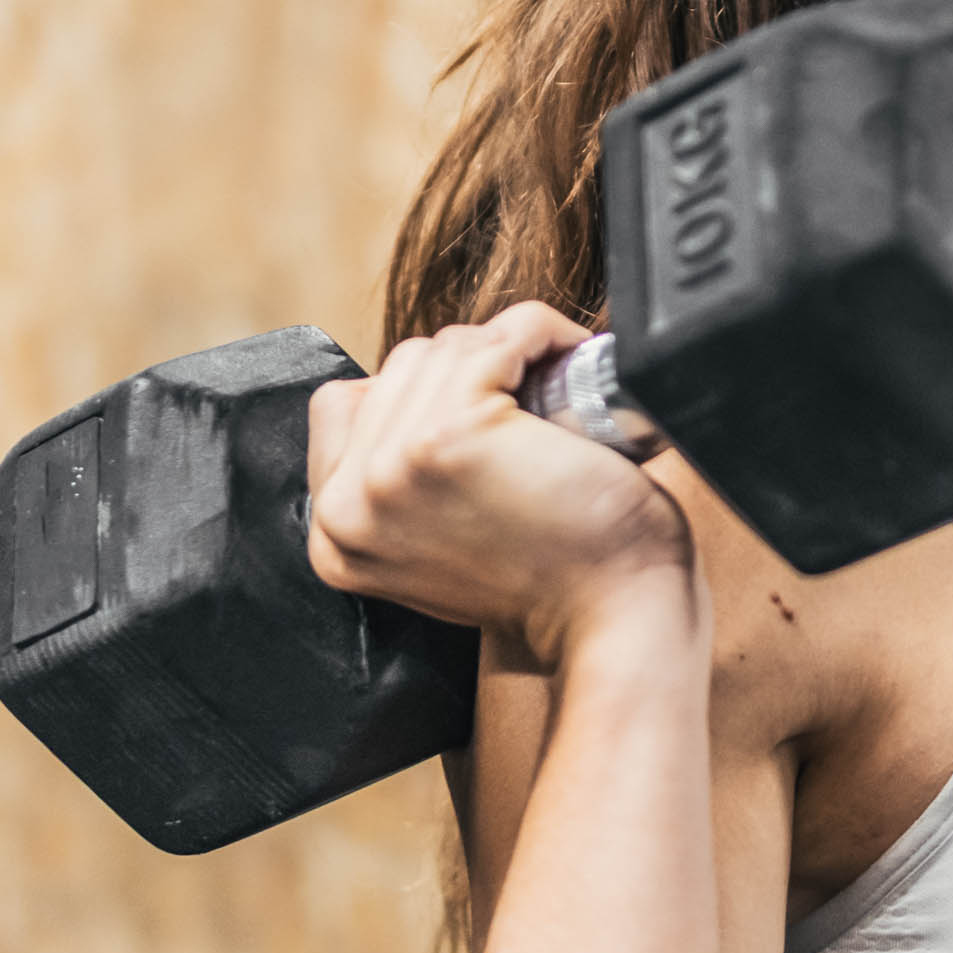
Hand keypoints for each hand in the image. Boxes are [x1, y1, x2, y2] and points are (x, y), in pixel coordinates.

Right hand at [307, 301, 696, 666]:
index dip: (422, 394)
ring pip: (445, 349)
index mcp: (336, 536)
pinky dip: (540, 337)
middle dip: (473, 371)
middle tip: (532, 403)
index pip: (345, 408)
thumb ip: (405, 483)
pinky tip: (567, 366)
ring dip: (510, 351)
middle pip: (399, 370)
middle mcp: (346, 507)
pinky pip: (494, 340)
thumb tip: (420, 393)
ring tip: (553, 391)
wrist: (616, 615)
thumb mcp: (443, 541)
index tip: (484, 410)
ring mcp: (390, 469)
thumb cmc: (556, 573)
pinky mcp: (447, 436)